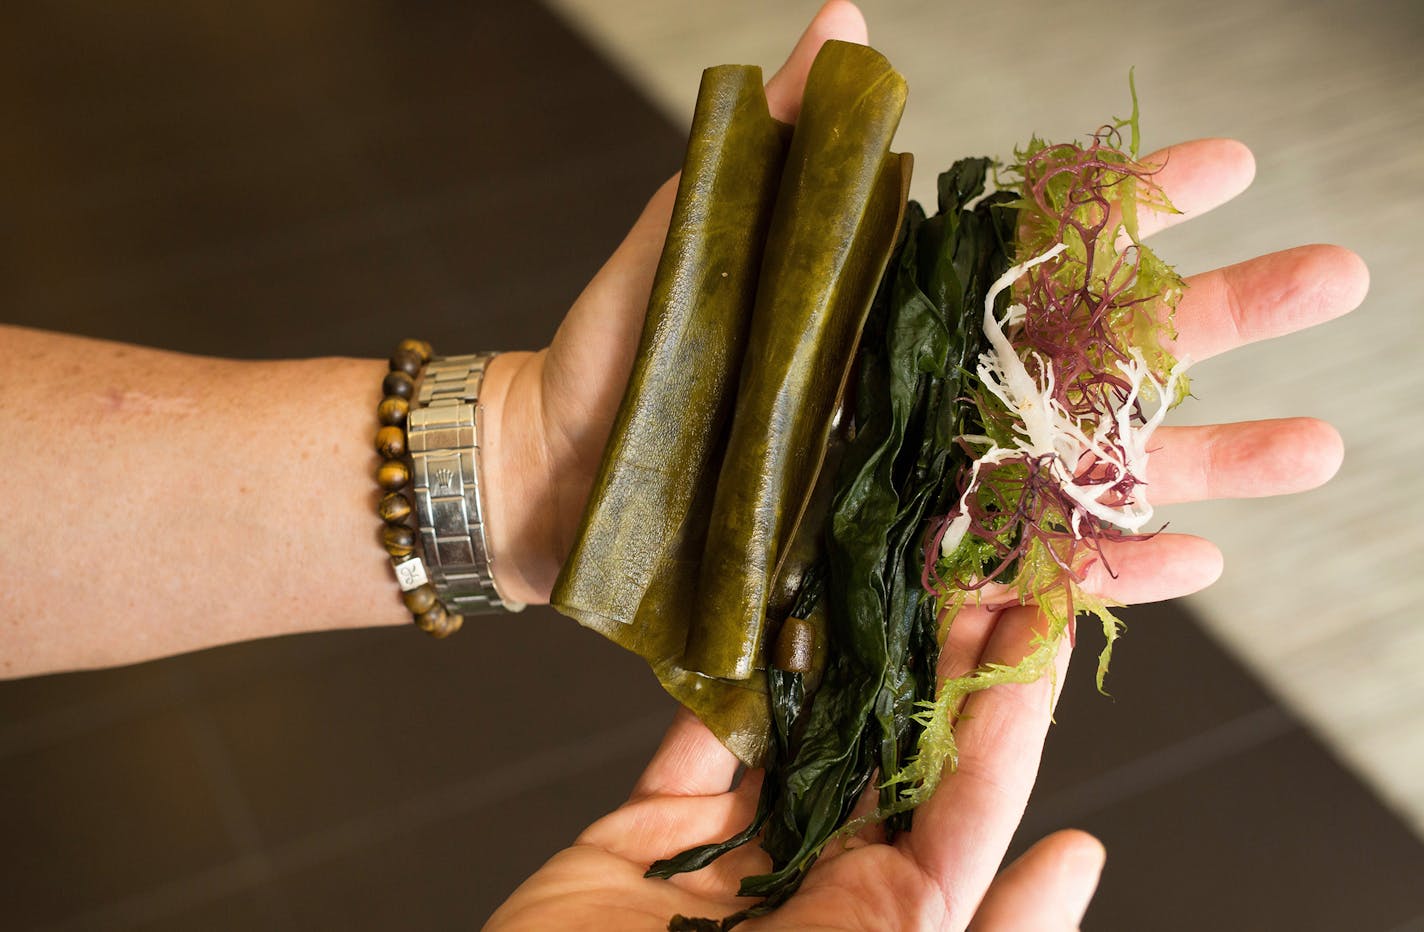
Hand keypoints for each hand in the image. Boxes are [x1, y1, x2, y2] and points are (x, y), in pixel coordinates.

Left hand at [477, 0, 1366, 923]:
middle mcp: (932, 389)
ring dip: (1207, 459)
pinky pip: (1020, 571)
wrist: (562, 478)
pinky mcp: (902, 563)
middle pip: (1099, 354)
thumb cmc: (625, 352)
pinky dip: (1106, 572)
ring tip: (1319, 451)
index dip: (1132, 202)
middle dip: (1221, 317)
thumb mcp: (693, 237)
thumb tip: (843, 21)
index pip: (1037, 242)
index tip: (1228, 166)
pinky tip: (1198, 559)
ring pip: (1087, 471)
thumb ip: (776, 144)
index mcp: (897, 301)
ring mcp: (927, 479)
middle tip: (1337, 280)